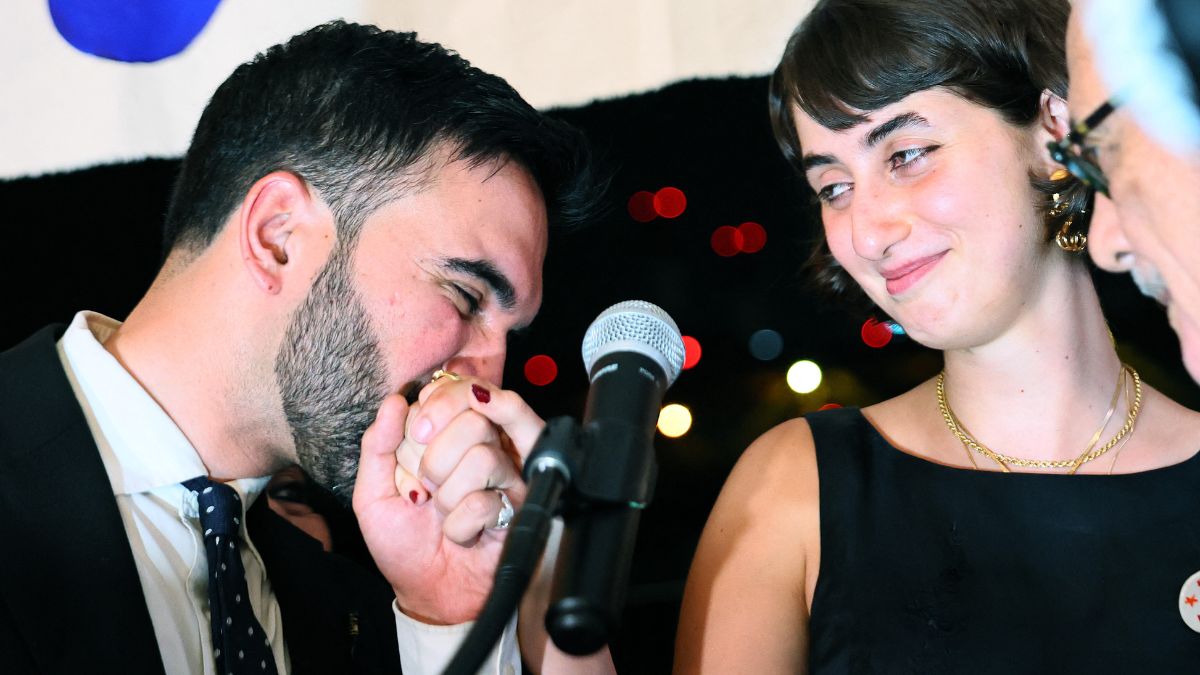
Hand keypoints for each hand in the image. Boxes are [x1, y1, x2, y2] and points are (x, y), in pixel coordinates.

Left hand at [352, 378, 543, 624]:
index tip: (416, 432)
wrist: (429, 592)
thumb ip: (378, 446)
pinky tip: (460, 534)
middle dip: (436, 457)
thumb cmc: (405, 543)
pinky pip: (486, 502)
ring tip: (443, 514)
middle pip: (475, 418)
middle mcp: (484, 448)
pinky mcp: (519, 509)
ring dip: (449, 496)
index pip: (458, 390)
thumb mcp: (374, 494)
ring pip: (483, 458)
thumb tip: (395, 400)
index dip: (438, 405)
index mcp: (450, 436)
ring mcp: (505, 478)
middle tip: (426, 485)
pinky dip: (460, 526)